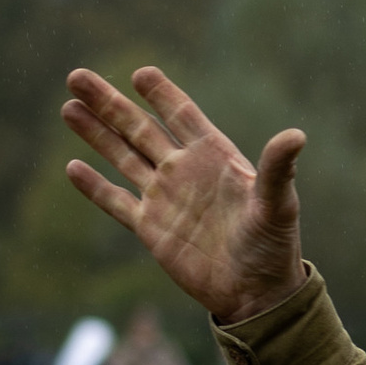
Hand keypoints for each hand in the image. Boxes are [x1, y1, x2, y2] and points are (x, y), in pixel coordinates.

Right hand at [60, 65, 308, 326]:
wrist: (255, 291)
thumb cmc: (273, 245)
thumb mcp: (278, 205)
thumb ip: (278, 169)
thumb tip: (296, 135)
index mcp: (213, 155)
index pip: (181, 114)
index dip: (161, 93)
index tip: (140, 73)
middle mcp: (183, 170)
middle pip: (138, 127)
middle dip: (109, 103)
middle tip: (76, 76)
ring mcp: (164, 197)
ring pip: (121, 157)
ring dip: (95, 133)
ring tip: (68, 107)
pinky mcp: (150, 228)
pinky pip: (117, 201)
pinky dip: (95, 186)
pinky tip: (72, 167)